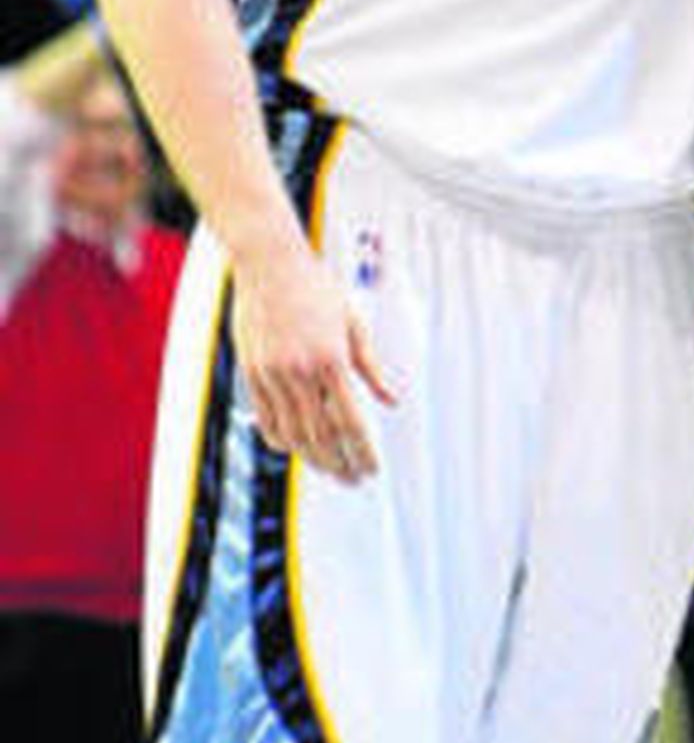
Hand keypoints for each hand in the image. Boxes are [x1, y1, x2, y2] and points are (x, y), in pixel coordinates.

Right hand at [231, 236, 397, 481]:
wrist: (268, 262)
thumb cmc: (314, 286)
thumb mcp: (353, 322)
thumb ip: (371, 366)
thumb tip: (391, 399)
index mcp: (331, 359)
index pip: (350, 421)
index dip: (362, 451)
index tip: (372, 469)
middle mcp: (300, 371)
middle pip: (322, 435)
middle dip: (340, 463)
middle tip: (354, 479)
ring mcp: (273, 373)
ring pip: (293, 432)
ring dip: (313, 458)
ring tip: (330, 470)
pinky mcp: (252, 371)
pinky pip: (265, 417)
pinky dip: (280, 439)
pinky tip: (295, 449)